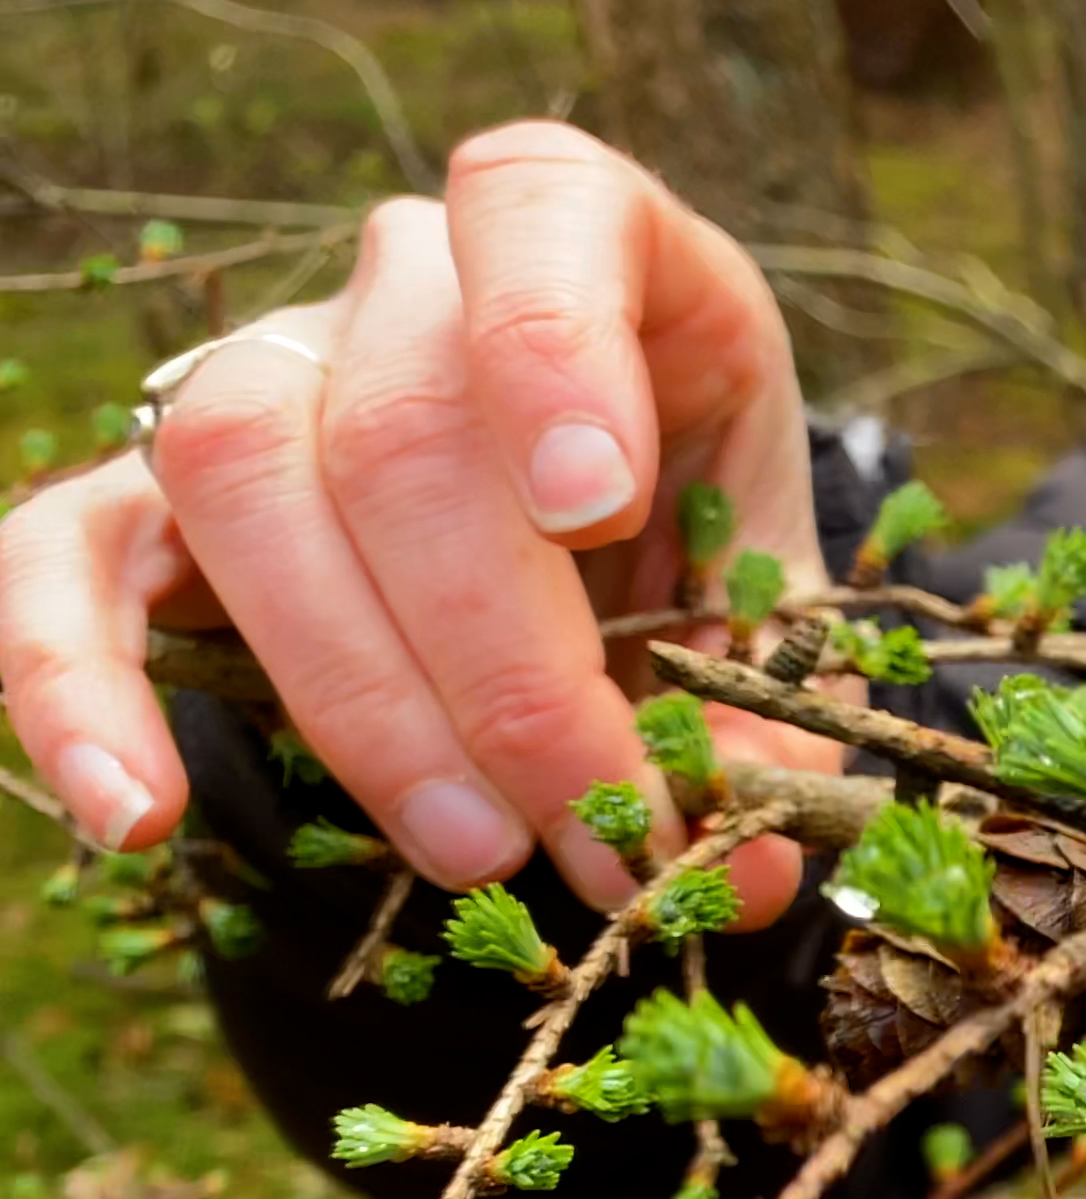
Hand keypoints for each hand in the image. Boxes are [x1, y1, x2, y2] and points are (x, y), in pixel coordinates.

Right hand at [0, 121, 840, 918]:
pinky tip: (140, 815)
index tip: (594, 504)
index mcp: (592, 246)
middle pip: (399, 432)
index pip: (534, 205)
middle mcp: (407, 285)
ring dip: (363, 701)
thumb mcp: (768, 598)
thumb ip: (769, 709)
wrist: (607, 553)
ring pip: (244, 482)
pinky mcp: (153, 492)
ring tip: (476, 849)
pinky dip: (75, 685)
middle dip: (505, 668)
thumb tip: (751, 861)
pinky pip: (60, 555)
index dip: (551, 345)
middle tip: (592, 827)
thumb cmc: (695, 544)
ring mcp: (266, 376)